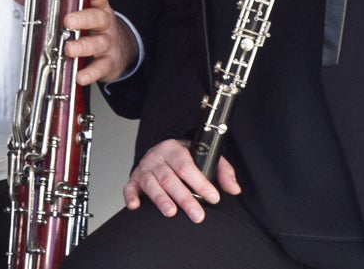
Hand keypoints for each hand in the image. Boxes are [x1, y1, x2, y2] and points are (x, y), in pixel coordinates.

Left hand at [9, 0, 138, 85]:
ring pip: (98, 42)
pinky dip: (90, 72)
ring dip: (83, 46)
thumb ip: (43, 0)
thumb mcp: (72, 10)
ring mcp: (107, 42)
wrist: (118, 49)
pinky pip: (100, 67)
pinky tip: (79, 76)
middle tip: (68, 21)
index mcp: (95, 5)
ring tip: (69, 49)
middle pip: (97, 17)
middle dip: (82, 18)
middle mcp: (103, 22)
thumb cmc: (89, 26)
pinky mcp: (108, 62)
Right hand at [123, 138, 239, 222]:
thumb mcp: (203, 156)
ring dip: (160, 198)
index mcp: (174, 149)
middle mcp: (157, 158)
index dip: (199, 182)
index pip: (186, 165)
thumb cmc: (183, 157)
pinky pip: (129, 187)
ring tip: (171, 212)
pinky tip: (136, 206)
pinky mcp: (134, 180)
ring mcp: (144, 169)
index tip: (213, 197)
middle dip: (184, 198)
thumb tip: (234, 189)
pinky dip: (131, 197)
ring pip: (151, 184)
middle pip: (169, 178)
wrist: (160, 150)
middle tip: (197, 215)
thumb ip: (222, 170)